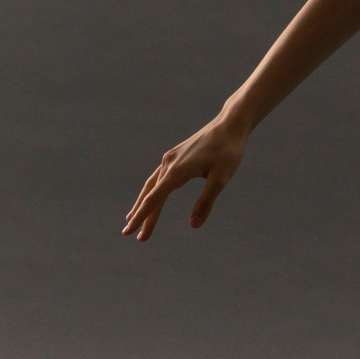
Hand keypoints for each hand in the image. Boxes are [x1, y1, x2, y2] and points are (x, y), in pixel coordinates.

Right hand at [123, 106, 249, 241]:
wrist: (230, 123)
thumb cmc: (228, 150)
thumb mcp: (221, 179)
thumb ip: (206, 202)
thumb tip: (194, 226)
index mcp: (178, 171)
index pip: (154, 199)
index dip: (141, 217)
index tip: (128, 232)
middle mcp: (169, 163)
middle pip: (150, 194)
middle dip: (141, 215)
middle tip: (130, 234)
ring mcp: (171, 157)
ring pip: (152, 184)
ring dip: (143, 202)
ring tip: (132, 217)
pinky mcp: (176, 154)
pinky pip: (159, 175)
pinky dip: (152, 188)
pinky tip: (152, 194)